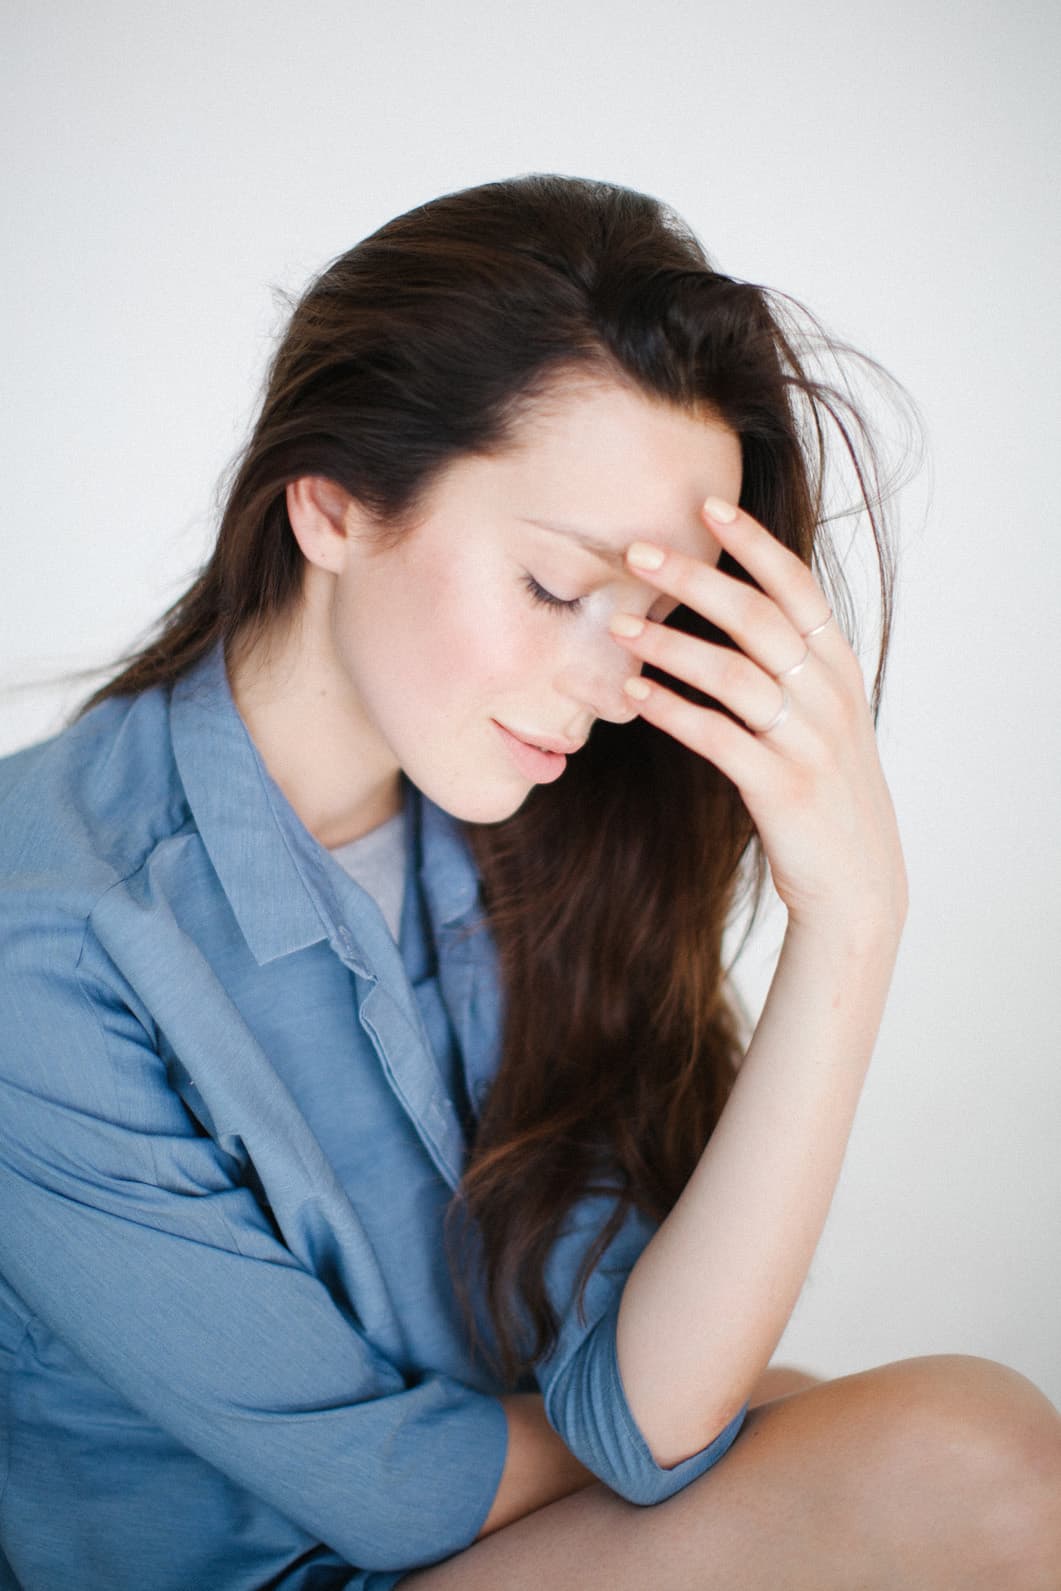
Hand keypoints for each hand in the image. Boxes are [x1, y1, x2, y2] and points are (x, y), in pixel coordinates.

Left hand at [609, 498, 907, 936]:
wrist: (857, 881)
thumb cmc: (826, 790)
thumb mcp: (824, 716)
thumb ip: (790, 665)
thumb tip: (734, 609)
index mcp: (838, 669)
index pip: (797, 587)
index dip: (753, 543)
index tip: (707, 504)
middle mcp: (828, 696)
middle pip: (757, 617)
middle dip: (695, 577)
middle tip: (638, 551)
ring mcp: (808, 742)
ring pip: (732, 673)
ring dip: (669, 645)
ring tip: (618, 626)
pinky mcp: (781, 787)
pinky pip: (717, 737)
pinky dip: (671, 710)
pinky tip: (634, 694)